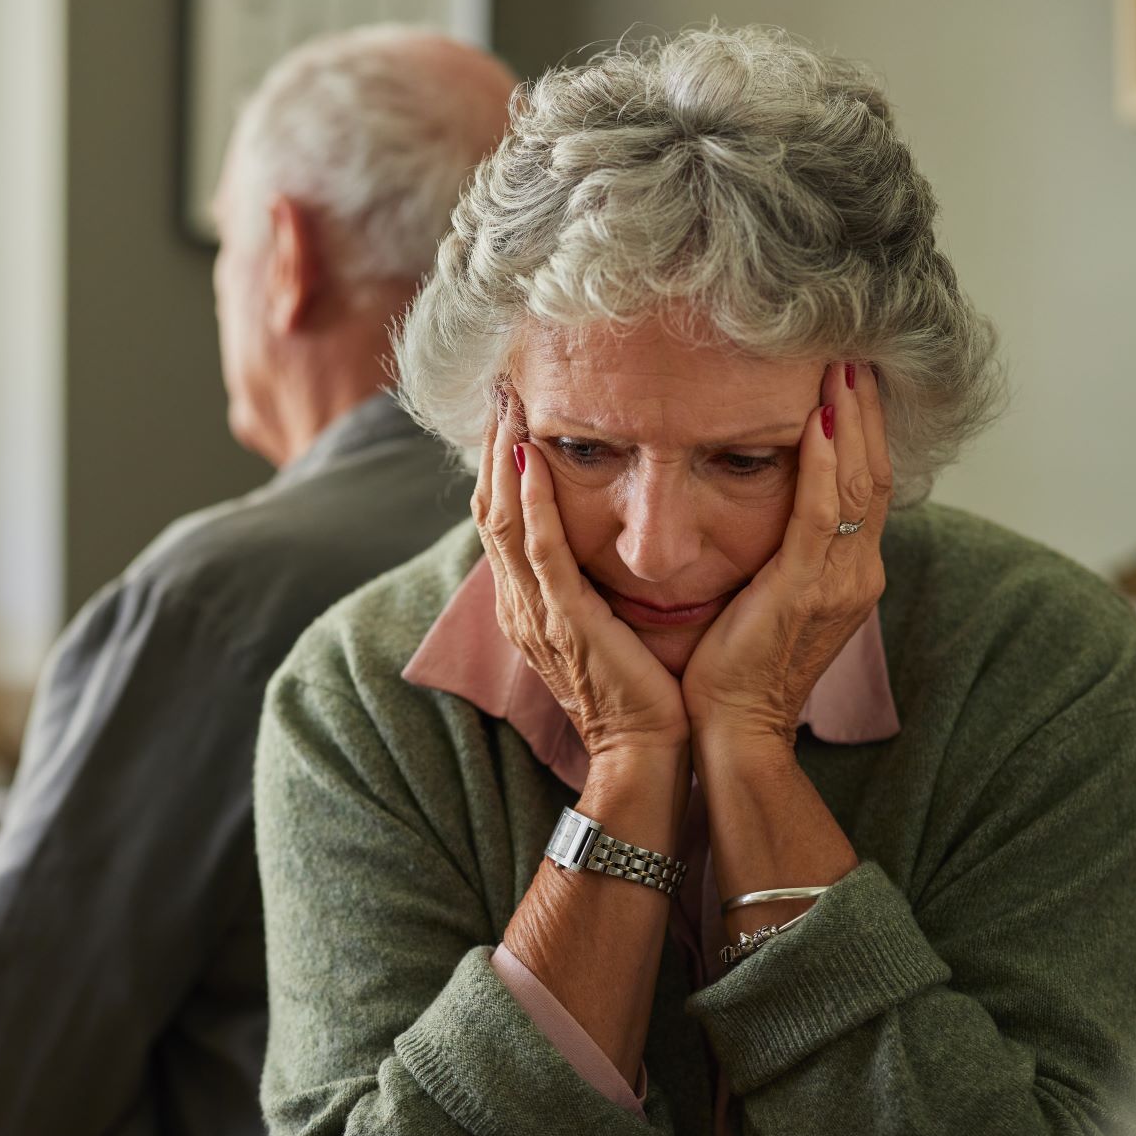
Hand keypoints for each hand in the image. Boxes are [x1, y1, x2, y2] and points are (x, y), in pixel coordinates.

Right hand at [473, 384, 689, 757]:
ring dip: (501, 458)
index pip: (500, 517)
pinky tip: (530, 460)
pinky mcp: (564, 622)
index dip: (498, 460)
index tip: (509, 406)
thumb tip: (607, 534)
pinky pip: (539, 553)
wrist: (647, 750)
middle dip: (491, 445)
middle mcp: (520, 604)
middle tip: (499, 385)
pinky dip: (531, 504)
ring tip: (506, 403)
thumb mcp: (606, 624)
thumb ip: (593, 580)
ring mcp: (536, 613)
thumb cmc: (640, 690)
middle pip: (488, 508)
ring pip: (503, 521)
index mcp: (527, 604)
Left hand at [682, 361, 891, 751]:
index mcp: (850, 573)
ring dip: (850, 420)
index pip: (867, 485)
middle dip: (865, 410)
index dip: (864, 428)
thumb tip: (768, 500)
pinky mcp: (807, 590)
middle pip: (874, 473)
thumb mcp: (769, 595)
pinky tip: (817, 420)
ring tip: (841, 365)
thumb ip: (783, 550)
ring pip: (858, 484)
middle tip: (854, 351)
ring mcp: (840, 583)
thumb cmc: (735, 664)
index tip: (851, 376)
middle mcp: (858, 573)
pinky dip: (824, 463)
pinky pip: (824, 513)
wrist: (734, 728)